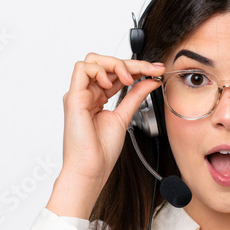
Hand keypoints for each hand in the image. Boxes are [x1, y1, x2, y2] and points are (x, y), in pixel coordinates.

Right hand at [61, 53, 164, 189]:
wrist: (91, 169)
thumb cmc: (101, 152)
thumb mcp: (125, 117)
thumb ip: (135, 96)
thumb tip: (149, 81)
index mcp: (97, 98)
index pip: (116, 73)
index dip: (136, 68)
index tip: (156, 70)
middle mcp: (87, 94)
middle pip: (105, 63)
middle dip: (131, 63)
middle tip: (151, 69)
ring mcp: (79, 94)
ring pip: (93, 60)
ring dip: (115, 64)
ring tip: (129, 79)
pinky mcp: (74, 97)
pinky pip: (82, 69)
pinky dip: (100, 70)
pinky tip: (111, 83)